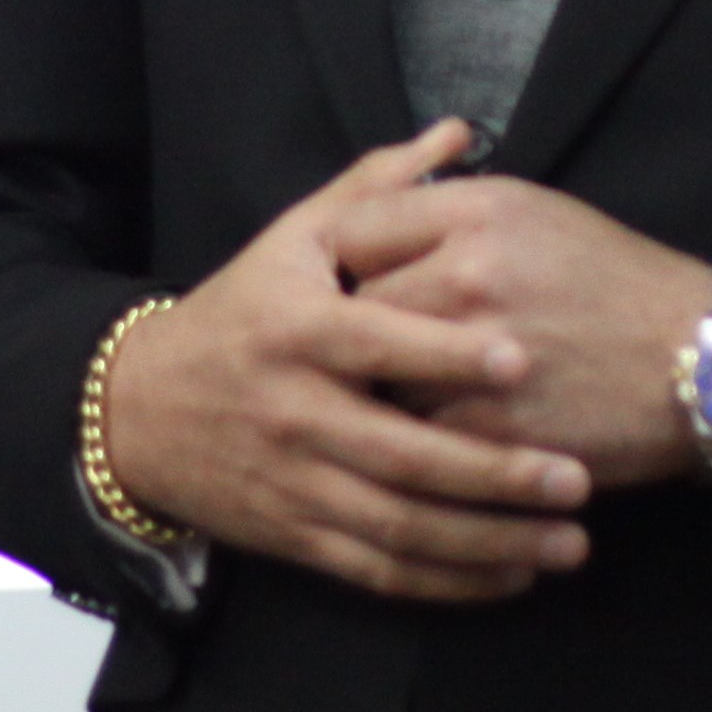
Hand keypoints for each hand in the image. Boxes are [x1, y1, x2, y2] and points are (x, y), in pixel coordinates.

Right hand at [100, 119, 597, 602]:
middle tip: (576, 479)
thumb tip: (458, 131)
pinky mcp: (295, 536)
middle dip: (493, 473)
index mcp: (295, 330)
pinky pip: (379, 569)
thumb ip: (380, 187)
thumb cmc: (238, 312)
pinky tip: (512, 575)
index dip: (447, 355)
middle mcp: (293, 412)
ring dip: (488, 541)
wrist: (136, 410)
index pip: (377, 343)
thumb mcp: (293, 237)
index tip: (523, 359)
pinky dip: (447, 580)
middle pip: (401, 453)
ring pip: (399, 526)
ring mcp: (294, 482)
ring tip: (570, 543)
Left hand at [318, 173, 711, 491]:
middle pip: (353, 307)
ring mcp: (476, 356)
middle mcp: (470, 273)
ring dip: (381, 390)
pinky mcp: (489, 429)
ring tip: (400, 396)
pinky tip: (436, 439)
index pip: (353, 228)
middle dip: (357, 333)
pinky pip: (413, 438)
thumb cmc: (615, 282)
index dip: (343, 262)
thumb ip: (447, 209)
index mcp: (478, 210)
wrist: (701, 362)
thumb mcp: (535, 212)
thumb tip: (364, 226)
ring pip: (375, 378)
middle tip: (369, 349)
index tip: (345, 285)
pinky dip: (418, 442)